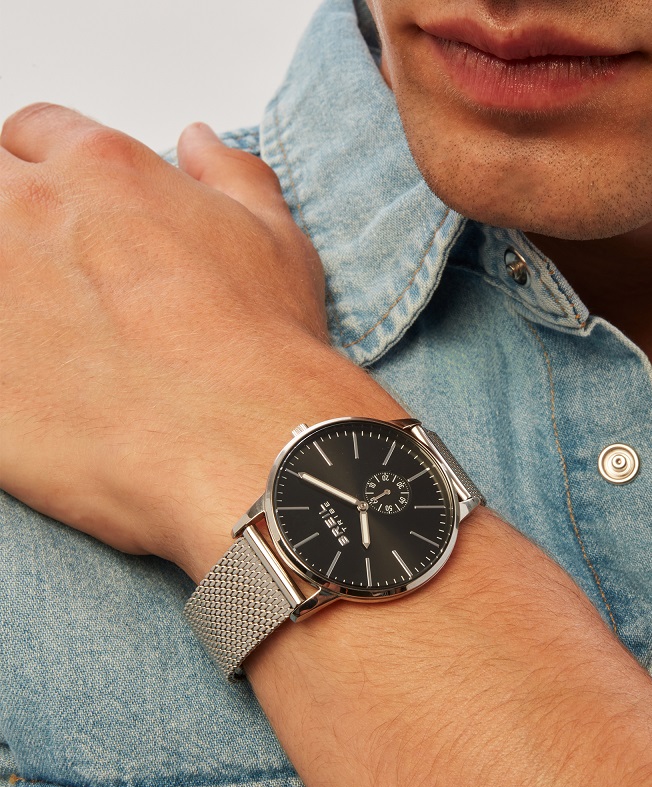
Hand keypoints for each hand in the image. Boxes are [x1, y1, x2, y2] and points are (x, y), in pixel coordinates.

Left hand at [0, 104, 402, 577]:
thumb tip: (201, 141)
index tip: (65, 204)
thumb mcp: (275, 239)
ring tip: (46, 326)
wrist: (245, 438)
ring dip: (5, 280)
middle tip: (47, 267)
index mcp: (104, 172)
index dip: (50, 166)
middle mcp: (33, 215)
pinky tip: (35, 376)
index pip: (37, 134)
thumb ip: (231, 175)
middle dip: (10, 210)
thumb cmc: (264, 344)